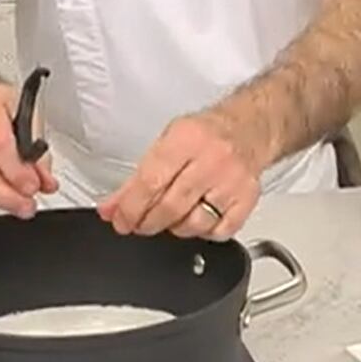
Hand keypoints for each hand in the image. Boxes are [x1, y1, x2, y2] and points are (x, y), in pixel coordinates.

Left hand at [98, 113, 261, 240]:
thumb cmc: (205, 135)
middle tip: (139, 224)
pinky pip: (220, 232)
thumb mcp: (165, 143)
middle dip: (147, 223)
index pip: (150, 182)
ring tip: (169, 218)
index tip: (121, 220)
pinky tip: (197, 219)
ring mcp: (232, 181)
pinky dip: (204, 233)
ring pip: (194, 224)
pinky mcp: (248, 199)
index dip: (130, 208)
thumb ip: (137, 178)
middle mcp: (212, 159)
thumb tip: (112, 209)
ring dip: (174, 228)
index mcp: (187, 139)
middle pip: (171, 208)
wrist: (249, 128)